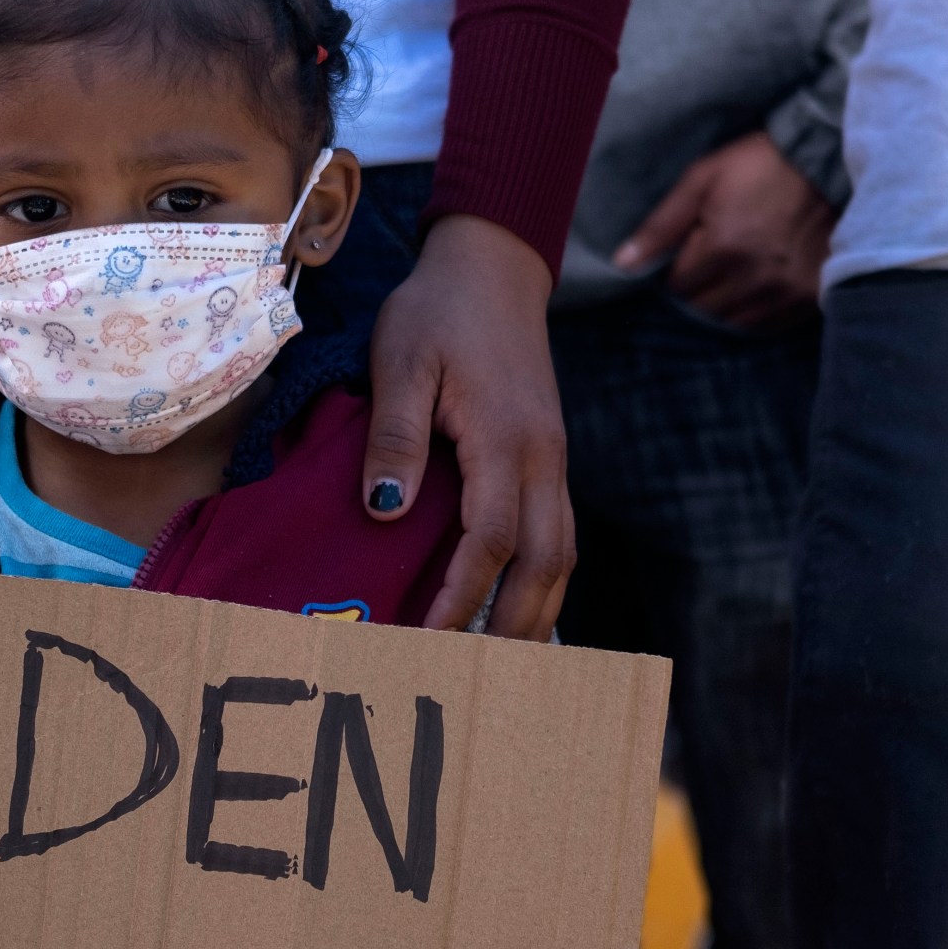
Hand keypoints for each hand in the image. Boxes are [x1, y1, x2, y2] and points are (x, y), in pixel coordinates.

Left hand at [365, 215, 571, 638]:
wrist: (492, 269)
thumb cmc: (438, 312)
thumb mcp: (401, 361)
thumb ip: (395, 437)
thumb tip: (384, 514)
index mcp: (505, 439)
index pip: (491, 540)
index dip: (460, 597)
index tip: (427, 641)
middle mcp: (543, 459)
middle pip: (545, 564)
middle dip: (513, 628)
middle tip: (474, 679)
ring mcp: (553, 461)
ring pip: (563, 556)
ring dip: (537, 613)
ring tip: (502, 664)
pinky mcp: (549, 459)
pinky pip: (559, 535)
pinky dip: (543, 581)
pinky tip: (518, 609)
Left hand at [613, 131, 833, 328]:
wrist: (827, 160)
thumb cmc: (758, 165)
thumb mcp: (702, 180)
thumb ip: (661, 225)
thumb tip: (623, 264)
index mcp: (722, 248)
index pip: (677, 287)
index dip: (675, 271)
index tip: (687, 252)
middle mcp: (753, 279)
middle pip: (703, 310)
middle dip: (696, 291)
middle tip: (707, 265)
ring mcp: (783, 293)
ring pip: (733, 323)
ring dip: (723, 306)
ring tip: (730, 277)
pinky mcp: (808, 299)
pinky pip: (767, 325)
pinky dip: (754, 313)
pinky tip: (754, 288)